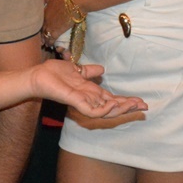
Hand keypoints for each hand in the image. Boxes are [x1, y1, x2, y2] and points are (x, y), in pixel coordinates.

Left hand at [32, 59, 146, 118]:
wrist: (39, 75)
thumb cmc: (54, 74)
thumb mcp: (77, 69)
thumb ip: (89, 71)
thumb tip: (102, 70)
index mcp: (91, 93)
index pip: (113, 99)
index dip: (126, 101)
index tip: (141, 101)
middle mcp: (89, 100)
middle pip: (113, 108)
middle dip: (129, 107)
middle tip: (144, 105)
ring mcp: (83, 103)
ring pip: (107, 112)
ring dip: (121, 109)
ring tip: (132, 104)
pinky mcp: (76, 103)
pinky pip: (93, 112)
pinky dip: (105, 109)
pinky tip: (113, 102)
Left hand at [42, 0, 73, 40]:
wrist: (75, 1)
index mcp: (44, 9)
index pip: (39, 19)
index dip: (39, 24)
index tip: (40, 27)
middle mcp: (45, 18)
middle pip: (40, 27)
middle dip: (40, 33)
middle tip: (39, 38)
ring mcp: (50, 25)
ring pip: (44, 34)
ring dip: (44, 39)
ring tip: (44, 43)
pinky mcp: (57, 31)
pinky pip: (51, 38)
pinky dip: (50, 42)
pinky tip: (50, 45)